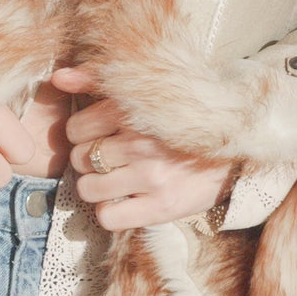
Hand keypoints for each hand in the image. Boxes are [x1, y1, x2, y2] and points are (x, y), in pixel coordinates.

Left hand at [49, 65, 237, 230]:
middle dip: (89, 161)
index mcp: (136, 110)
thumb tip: (58, 78)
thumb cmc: (184, 120)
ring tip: (115, 181)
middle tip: (110, 160)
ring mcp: (151, 176)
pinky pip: (107, 217)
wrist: (237, 149)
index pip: (76, 129)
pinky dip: (109, 212)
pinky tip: (125, 201)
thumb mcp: (146, 92)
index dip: (82, 136)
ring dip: (96, 188)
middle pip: (80, 159)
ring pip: (88, 189)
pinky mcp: (162, 207)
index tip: (100, 137)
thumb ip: (98, 78)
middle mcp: (141, 142)